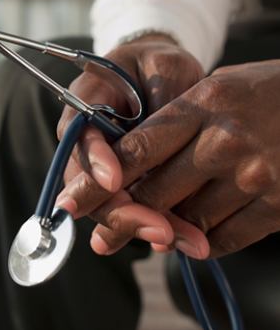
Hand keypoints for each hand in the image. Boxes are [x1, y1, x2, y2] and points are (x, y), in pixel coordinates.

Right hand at [56, 35, 206, 256]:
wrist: (156, 75)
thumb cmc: (160, 65)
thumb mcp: (168, 67)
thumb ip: (164, 100)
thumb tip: (164, 151)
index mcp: (86, 99)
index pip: (78, 134)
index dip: (93, 160)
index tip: (113, 181)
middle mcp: (85, 137)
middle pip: (85, 182)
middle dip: (119, 210)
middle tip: (159, 230)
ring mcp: (100, 161)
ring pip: (104, 203)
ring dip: (136, 225)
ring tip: (177, 240)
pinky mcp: (119, 177)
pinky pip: (125, 204)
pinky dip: (147, 222)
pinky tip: (174, 237)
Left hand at [68, 59, 279, 257]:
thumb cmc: (266, 92)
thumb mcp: (217, 88)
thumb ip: (174, 123)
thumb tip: (134, 163)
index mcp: (203, 105)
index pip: (136, 150)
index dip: (98, 181)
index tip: (71, 202)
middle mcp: (225, 141)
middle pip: (154, 191)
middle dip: (122, 217)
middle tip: (102, 235)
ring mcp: (254, 176)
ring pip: (186, 221)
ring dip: (163, 230)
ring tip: (150, 231)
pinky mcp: (278, 206)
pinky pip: (222, 239)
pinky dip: (201, 241)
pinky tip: (193, 233)